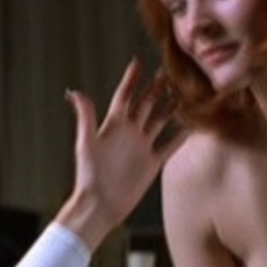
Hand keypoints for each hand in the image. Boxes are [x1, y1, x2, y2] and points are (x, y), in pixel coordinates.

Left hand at [53, 58, 186, 250]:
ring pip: (159, 120)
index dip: (131, 79)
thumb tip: (74, 92)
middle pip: (146, 103)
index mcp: (114, 125)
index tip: (138, 62)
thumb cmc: (89, 176)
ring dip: (169, 106)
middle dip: (155, 87)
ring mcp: (142, 146)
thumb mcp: (86, 144)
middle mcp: (129, 132)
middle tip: (168, 71)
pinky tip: (191, 125)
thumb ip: (85, 117)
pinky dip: (180, 135)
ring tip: (182, 93)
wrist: (101, 205)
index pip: (124, 95)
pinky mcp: (152, 162)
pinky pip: (169, 145)